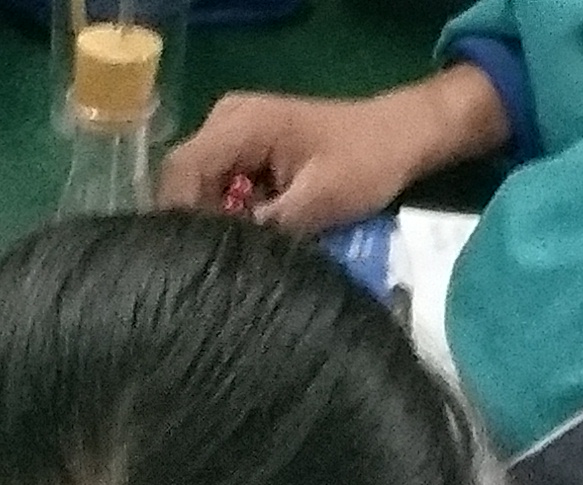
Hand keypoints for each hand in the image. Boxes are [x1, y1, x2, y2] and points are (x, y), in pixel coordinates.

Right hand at [158, 67, 505, 231]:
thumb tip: (223, 261)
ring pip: (201, 187)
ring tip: (241, 254)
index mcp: (237, 124)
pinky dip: (234, 213)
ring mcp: (234, 132)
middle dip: (198, 225)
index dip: (180, 222)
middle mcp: (224, 121)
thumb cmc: (367, 161)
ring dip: (218, 222)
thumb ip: (263, 229)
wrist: (403, 135)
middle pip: (184, 181)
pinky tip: (254, 236)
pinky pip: (221, 185)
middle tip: (223, 265)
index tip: (199, 262)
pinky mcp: (247, 149)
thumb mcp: (316, 202)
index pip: (179, 175)